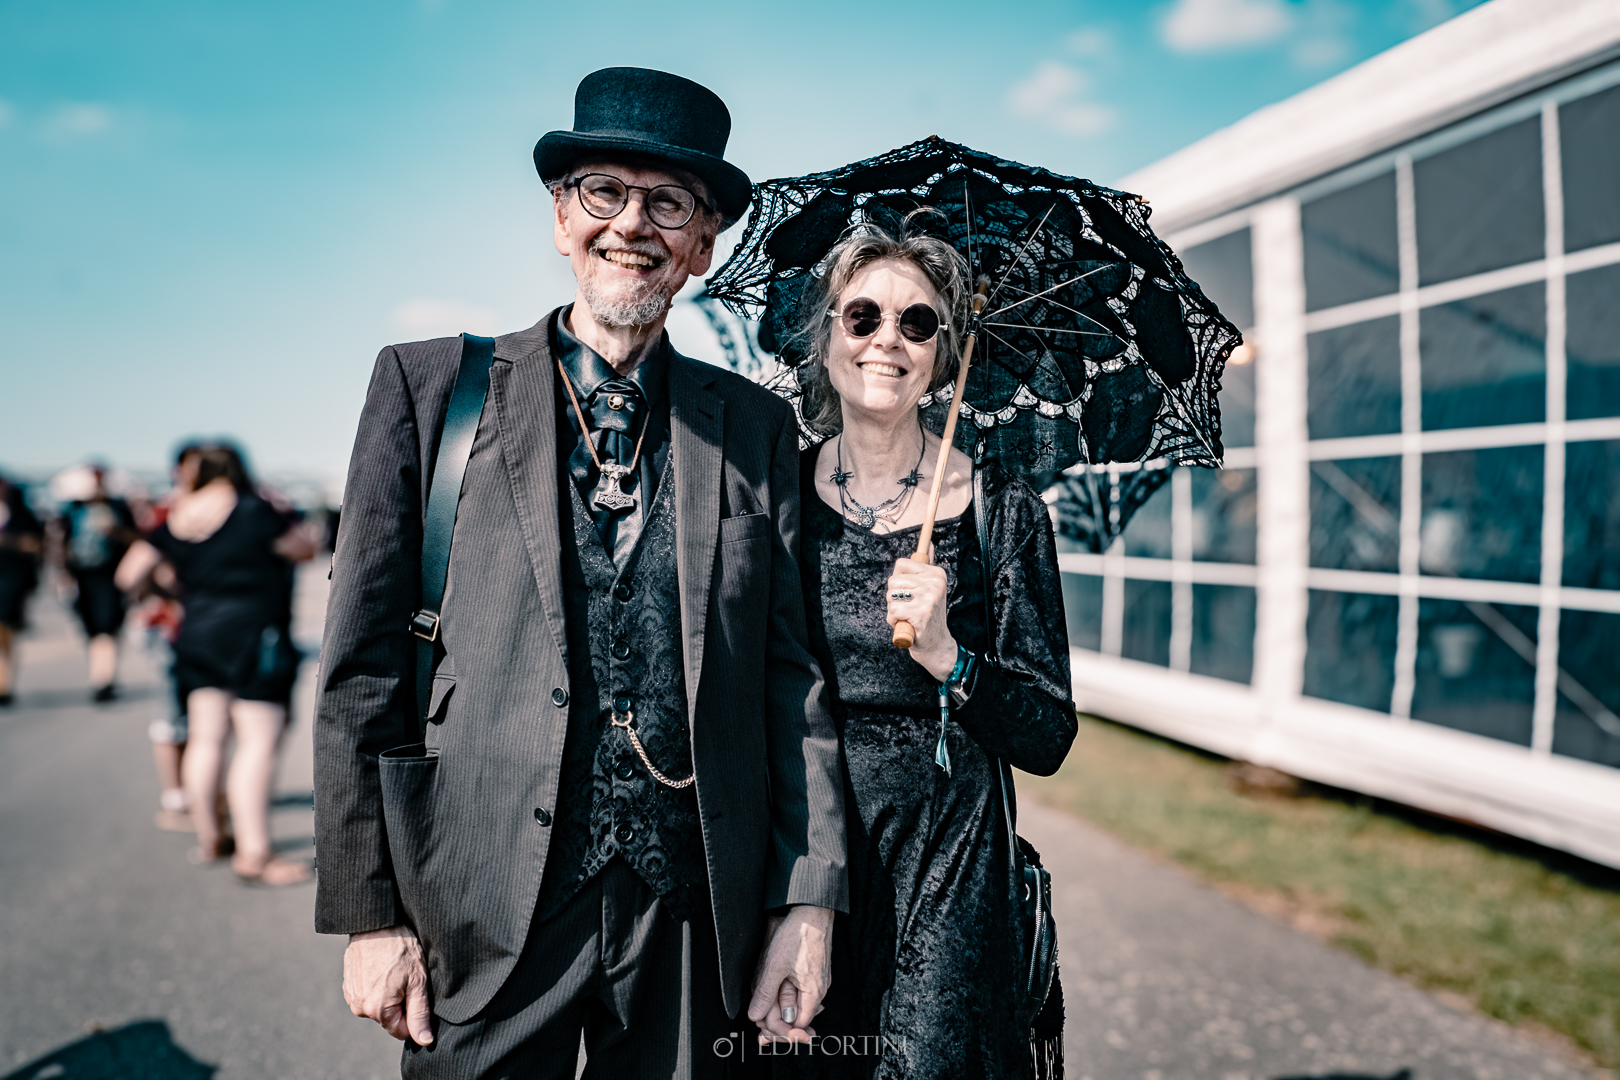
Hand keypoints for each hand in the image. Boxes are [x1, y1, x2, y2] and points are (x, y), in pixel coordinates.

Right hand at [343, 926, 432, 1045]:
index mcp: (377, 1010)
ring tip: (394, 970)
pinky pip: (368, 995)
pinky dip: (378, 986)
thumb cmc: (401, 949)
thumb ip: (420, 1014)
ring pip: (379, 1006)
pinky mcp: (348, 985)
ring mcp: (351, 996)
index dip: (415, 1014)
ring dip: (389, 994)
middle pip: (390, 1018)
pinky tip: (383, 967)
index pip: (402, 1030)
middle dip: (402, 1003)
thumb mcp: (418, 981)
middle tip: (406, 977)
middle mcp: (359, 1008)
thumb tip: (425, 1041)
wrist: (376, 923)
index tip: (417, 991)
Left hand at [746, 905, 833, 1043]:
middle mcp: (820, 990)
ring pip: (799, 1005)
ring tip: (763, 1012)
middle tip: (760, 1030)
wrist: (811, 910)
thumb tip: (755, 1016)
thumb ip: (765, 993)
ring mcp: (818, 981)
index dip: (780, 1031)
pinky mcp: (815, 972)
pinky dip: (787, 997)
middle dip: (779, 1022)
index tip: (763, 1033)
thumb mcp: (775, 966)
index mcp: (814, 992)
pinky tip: (774, 997)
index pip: (799, 1026)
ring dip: (781, 1009)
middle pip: (799, 1018)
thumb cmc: (797, 934)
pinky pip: (801, 993)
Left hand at [887, 555, 956, 680]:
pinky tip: (906, 624)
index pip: (900, 564)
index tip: (911, 592)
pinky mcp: (921, 613)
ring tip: (908, 616)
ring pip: (891, 596)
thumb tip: (927, 542)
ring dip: (893, 610)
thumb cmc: (926, 614)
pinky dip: (894, 620)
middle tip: (909, 608)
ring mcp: (929, 598)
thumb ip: (925, 565)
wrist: (935, 644)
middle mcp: (935, 583)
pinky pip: (892, 610)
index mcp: (936, 574)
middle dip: (894, 597)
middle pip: (892, 581)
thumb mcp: (929, 588)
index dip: (899, 581)